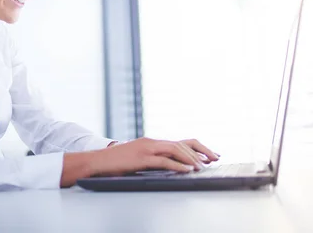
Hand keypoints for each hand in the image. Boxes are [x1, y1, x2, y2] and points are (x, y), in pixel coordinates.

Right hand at [91, 137, 218, 176]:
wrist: (98, 160)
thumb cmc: (116, 162)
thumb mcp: (138, 157)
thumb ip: (152, 159)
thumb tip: (169, 166)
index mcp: (153, 142)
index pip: (180, 142)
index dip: (197, 147)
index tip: (210, 155)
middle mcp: (152, 142)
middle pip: (182, 143)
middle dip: (201, 151)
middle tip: (214, 159)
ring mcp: (147, 148)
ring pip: (175, 149)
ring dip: (191, 158)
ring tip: (202, 166)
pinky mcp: (141, 158)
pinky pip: (164, 161)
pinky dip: (178, 165)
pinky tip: (187, 170)